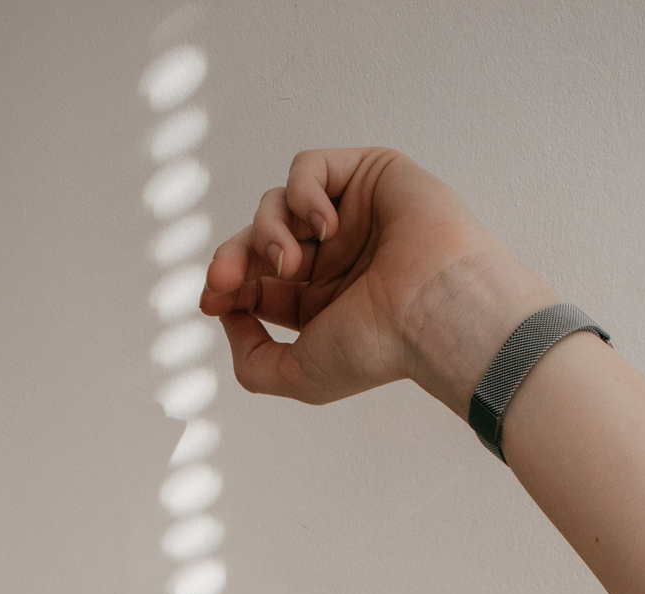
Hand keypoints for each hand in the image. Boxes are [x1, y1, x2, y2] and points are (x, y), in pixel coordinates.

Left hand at [201, 147, 553, 412]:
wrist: (433, 309)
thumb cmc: (380, 346)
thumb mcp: (299, 375)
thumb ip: (252, 364)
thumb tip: (229, 317)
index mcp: (323, 302)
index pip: (259, 282)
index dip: (229, 285)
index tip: (211, 298)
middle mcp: (336, 258)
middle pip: (260, 240)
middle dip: (235, 258)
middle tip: (224, 278)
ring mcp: (351, 216)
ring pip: (278, 203)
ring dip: (269, 231)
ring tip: (292, 260)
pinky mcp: (367, 175)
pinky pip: (310, 167)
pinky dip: (303, 193)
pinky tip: (324, 226)